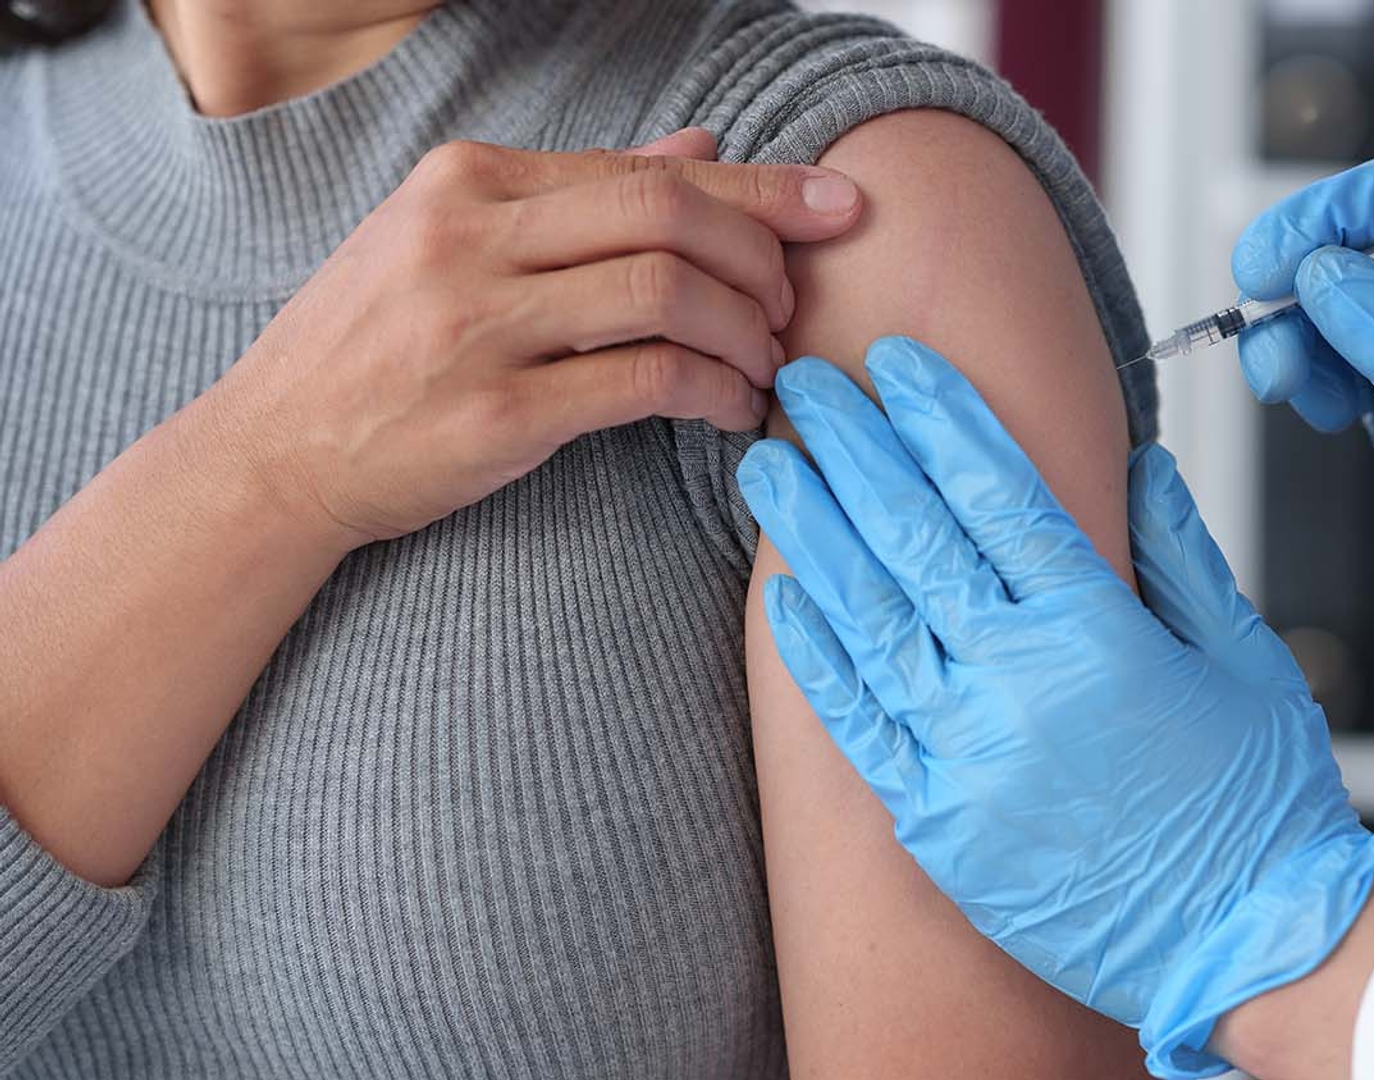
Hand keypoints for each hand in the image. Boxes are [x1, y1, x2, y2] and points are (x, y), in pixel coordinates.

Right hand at [207, 128, 862, 550]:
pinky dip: (714, 391)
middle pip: (668, 212)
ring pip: (665, 292)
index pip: (646, 167)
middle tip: (795, 302)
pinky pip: (644, 383)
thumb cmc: (374, 345)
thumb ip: (582, 194)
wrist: (272, 453)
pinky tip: (734, 409)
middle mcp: (471, 236)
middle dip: (763, 253)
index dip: (758, 188)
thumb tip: (702, 144)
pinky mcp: (497, 415)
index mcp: (468, 179)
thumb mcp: (457, 240)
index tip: (834, 206)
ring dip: (746, 329)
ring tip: (768, 362)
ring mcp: (479, 325)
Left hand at [735, 337, 1373, 1077]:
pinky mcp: (941, 824)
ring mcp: (971, 757)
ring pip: (869, 619)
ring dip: (812, 531)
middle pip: (917, 537)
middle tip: (806, 386)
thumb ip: (1183, 557)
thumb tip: (1138, 468)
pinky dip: (818, 656)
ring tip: (770, 466)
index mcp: (1102, 634)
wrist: (1250, 950)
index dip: (943, 419)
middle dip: (854, 449)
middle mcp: (1023, 685)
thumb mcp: (1248, 661)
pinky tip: (784, 596)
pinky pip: (859, 725)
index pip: (1002, 495)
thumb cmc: (1260, 810)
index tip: (899, 364)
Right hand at [1232, 159, 1373, 734]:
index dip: (1324, 218)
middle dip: (1293, 290)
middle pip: (1349, 249)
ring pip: (1327, 306)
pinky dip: (1306, 377)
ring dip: (1290, 340)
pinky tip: (1319, 414)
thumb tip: (1323, 276)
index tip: (1266, 267)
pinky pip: (1331, 360)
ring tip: (1290, 394)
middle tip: (1272, 355)